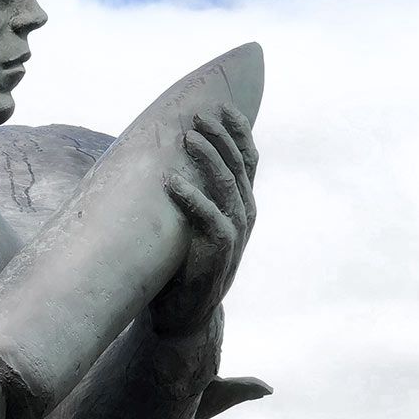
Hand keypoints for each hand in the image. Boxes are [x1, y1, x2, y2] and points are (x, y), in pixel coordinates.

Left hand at [149, 104, 257, 337]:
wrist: (184, 312)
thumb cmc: (182, 262)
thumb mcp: (193, 222)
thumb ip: (193, 193)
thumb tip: (170, 154)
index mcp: (241, 204)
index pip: (248, 159)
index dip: (239, 132)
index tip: (223, 106)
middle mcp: (244, 215)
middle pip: (239, 166)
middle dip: (221, 137)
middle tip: (198, 116)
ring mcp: (235, 235)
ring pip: (228, 187)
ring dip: (208, 159)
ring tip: (187, 137)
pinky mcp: (220, 253)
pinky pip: (210, 220)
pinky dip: (192, 199)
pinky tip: (171, 182)